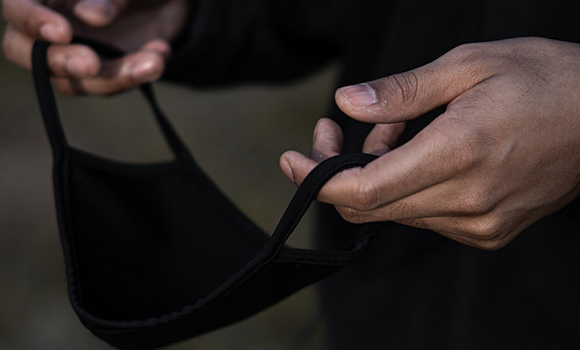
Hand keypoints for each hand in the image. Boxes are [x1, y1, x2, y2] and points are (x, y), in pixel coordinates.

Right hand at [2, 0, 187, 93]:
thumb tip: (91, 16)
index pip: (17, 6)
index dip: (33, 21)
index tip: (63, 33)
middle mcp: (45, 23)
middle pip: (23, 51)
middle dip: (59, 61)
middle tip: (92, 63)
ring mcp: (68, 52)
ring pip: (71, 79)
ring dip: (115, 75)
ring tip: (155, 61)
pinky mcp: (97, 73)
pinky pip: (106, 85)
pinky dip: (135, 75)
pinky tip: (160, 53)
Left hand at [280, 37, 579, 249]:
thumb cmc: (543, 79)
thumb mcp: (467, 66)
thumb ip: (400, 92)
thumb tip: (346, 102)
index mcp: (459, 154)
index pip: (364, 191)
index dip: (317, 179)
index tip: (292, 160)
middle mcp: (468, 201)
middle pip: (369, 207)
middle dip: (337, 172)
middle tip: (337, 130)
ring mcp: (479, 223)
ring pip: (393, 212)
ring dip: (376, 175)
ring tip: (400, 130)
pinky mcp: (487, 232)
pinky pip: (422, 217)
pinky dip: (404, 189)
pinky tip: (423, 155)